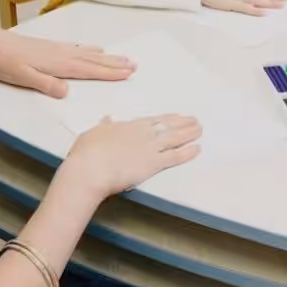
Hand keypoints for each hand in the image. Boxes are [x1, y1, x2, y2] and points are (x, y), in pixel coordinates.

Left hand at [0, 26, 134, 98]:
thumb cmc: (6, 62)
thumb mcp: (23, 77)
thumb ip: (45, 84)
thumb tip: (65, 92)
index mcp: (59, 64)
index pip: (90, 70)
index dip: (109, 73)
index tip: (128, 73)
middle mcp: (63, 54)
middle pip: (95, 60)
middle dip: (115, 63)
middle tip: (134, 65)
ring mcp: (59, 49)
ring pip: (89, 53)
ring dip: (107, 57)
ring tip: (123, 58)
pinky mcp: (52, 47)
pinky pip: (79, 48)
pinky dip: (91, 50)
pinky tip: (94, 49)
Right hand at [62, 114, 202, 199]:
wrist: (89, 170)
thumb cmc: (86, 153)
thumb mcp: (92, 134)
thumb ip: (103, 127)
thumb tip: (107, 119)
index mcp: (128, 126)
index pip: (153, 120)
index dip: (167, 118)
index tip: (177, 116)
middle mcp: (142, 134)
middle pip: (168, 126)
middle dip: (183, 123)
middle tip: (195, 121)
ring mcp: (149, 148)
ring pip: (175, 138)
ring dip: (189, 133)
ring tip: (200, 130)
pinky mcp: (153, 164)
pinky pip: (175, 156)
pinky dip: (187, 152)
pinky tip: (197, 149)